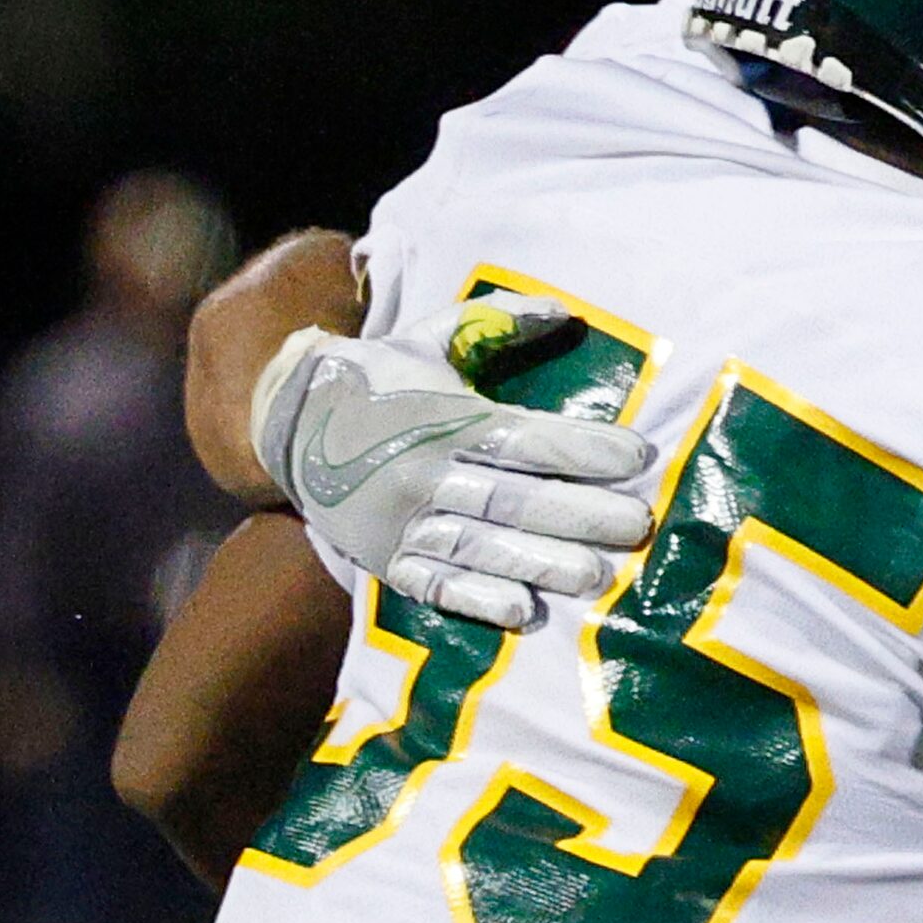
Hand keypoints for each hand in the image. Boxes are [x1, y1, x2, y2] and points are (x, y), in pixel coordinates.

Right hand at [249, 295, 654, 629]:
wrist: (286, 419)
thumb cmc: (381, 377)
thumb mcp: (431, 338)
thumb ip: (497, 321)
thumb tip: (566, 310)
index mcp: (440, 419)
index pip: (524, 438)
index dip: (582, 449)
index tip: (637, 457)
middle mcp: (421, 473)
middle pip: (512, 499)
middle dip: (579, 515)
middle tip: (637, 525)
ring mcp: (400, 523)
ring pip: (480, 549)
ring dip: (542, 564)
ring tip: (599, 576)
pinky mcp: (385, 560)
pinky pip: (436, 585)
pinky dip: (479, 601)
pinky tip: (525, 611)